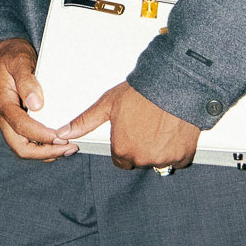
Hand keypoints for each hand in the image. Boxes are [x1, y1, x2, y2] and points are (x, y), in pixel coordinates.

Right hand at [0, 37, 78, 161]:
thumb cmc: (10, 56)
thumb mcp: (19, 62)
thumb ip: (26, 82)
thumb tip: (37, 104)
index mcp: (2, 102)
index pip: (21, 127)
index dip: (41, 136)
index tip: (61, 137)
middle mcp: (2, 116)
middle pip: (20, 147)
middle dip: (44, 152)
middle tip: (67, 148)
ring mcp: (8, 121)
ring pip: (23, 148)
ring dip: (44, 153)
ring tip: (66, 149)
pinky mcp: (15, 121)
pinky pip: (26, 141)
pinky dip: (42, 147)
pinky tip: (57, 143)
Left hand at [63, 81, 200, 172]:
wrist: (173, 84)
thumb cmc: (141, 92)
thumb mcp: (108, 104)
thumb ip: (85, 122)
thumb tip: (64, 133)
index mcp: (121, 149)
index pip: (120, 160)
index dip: (125, 145)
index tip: (132, 131)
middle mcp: (141, 158)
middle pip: (139, 160)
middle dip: (142, 147)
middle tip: (147, 126)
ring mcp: (163, 159)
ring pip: (158, 160)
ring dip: (160, 149)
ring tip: (161, 126)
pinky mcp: (182, 156)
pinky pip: (178, 160)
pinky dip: (177, 150)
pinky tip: (174, 132)